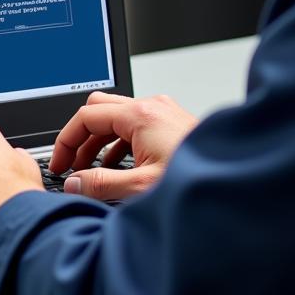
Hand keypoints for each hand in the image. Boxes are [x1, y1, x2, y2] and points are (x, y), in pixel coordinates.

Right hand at [49, 92, 197, 201]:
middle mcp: (152, 107)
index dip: (65, 141)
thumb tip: (74, 183)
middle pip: (99, 110)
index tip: (58, 164)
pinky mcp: (171, 124)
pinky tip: (116, 169)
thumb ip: (101, 184)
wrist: (236, 184)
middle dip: (80, 138)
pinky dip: (117, 144)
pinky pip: (133, 127)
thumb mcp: (141, 187)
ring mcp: (163, 113)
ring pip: (116, 118)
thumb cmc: (197, 181)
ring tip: (89, 172)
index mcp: (141, 115)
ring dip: (98, 143)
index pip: (86, 116)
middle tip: (70, 165)